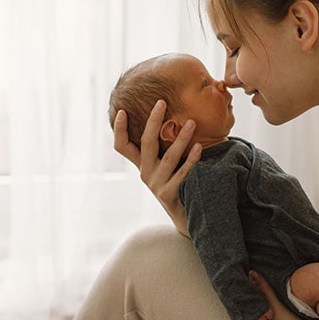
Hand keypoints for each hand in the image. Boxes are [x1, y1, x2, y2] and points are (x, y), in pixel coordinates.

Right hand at [113, 100, 202, 234]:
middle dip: (153, 121)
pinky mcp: (168, 195)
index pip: (122, 146)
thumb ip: (164, 147)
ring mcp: (156, 184)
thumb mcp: (165, 166)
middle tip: (161, 102)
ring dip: (181, 139)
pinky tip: (199, 147)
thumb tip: (175, 116)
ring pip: (168, 157)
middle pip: (145, 143)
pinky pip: (182, 174)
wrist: (185, 217)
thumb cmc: (178, 184)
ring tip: (192, 123)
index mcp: (141, 164)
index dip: (119, 130)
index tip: (121, 110)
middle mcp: (145, 173)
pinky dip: (191, 159)